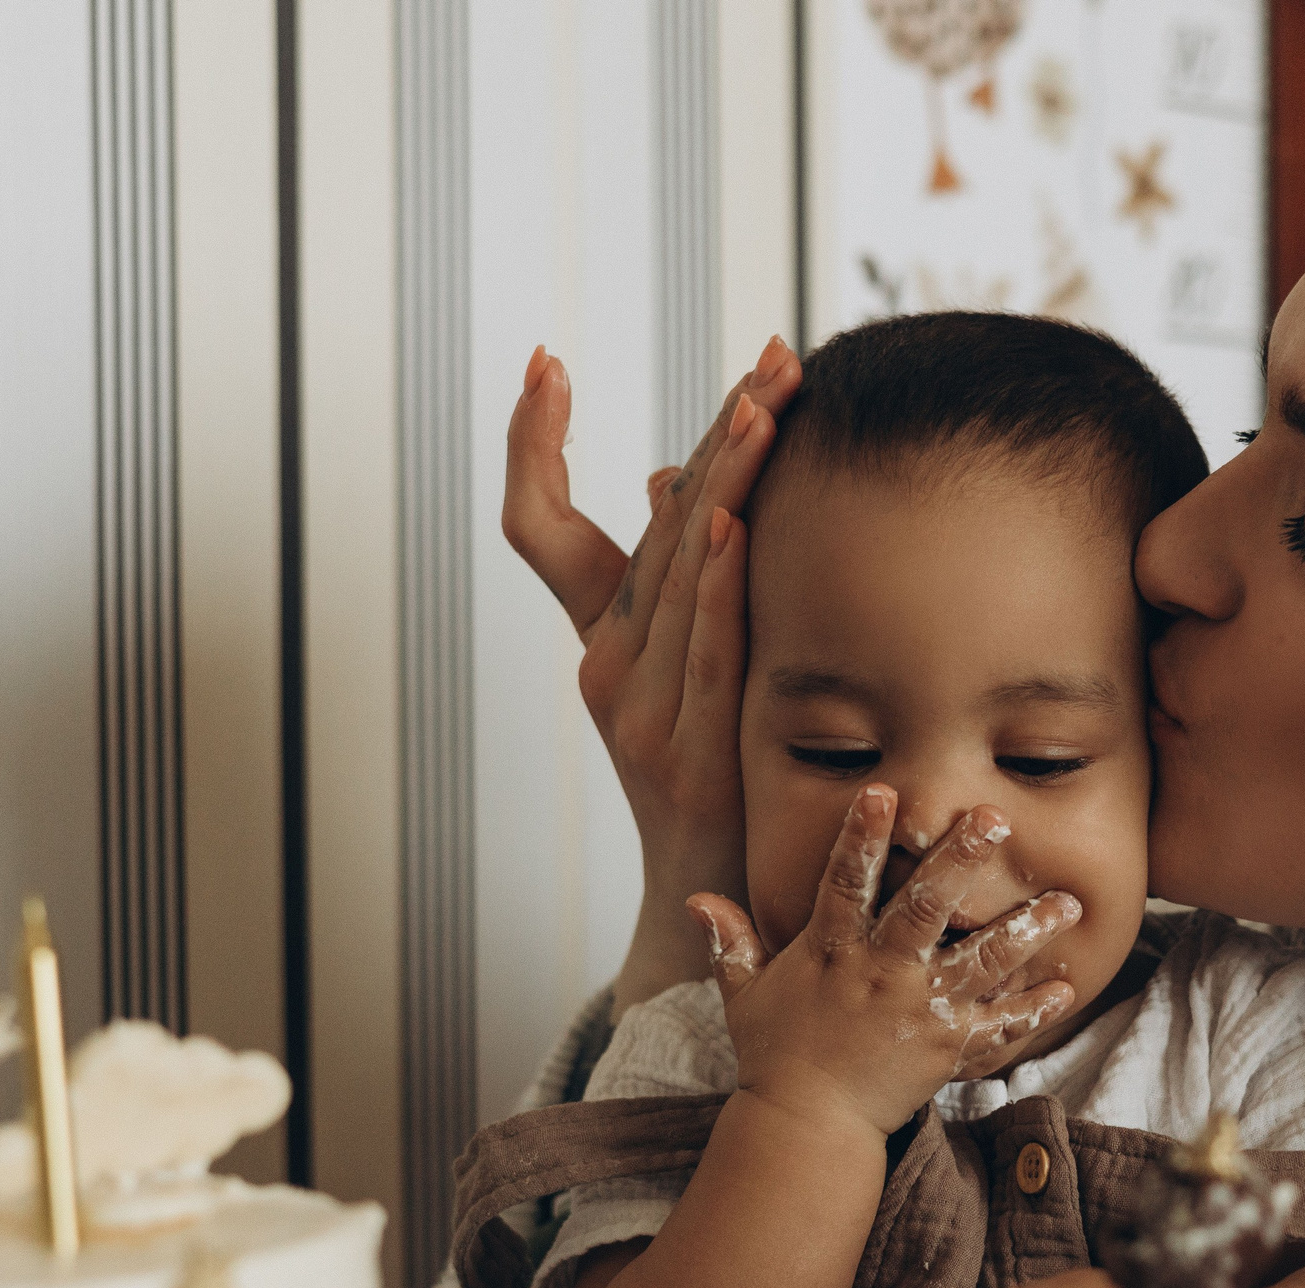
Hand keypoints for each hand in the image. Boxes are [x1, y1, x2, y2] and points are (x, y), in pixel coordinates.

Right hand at [501, 339, 804, 1010]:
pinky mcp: (682, 751)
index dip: (532, 443)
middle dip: (721, 435)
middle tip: (771, 361)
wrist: (702, 909)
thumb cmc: (711, 783)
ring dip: (731, 483)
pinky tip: (735, 521)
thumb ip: (683, 584)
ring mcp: (638, 710)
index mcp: (601, 638)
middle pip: (654, 527)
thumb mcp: (690, 677)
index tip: (540, 360)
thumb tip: (678, 476)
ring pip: (684, 575)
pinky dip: (717, 584)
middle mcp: (606, 665)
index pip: (541, 522)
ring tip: (765, 407)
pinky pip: (705, 651)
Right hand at [686, 785, 1082, 1139]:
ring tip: (1067, 902)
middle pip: (925, 909)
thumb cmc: (775, 1059)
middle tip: (995, 821)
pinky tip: (1065, 986)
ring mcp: (919, 1013)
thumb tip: (698, 898)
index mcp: (832, 954)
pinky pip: (996, 1028)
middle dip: (960, 861)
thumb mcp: (744, 996)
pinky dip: (1031, 1010)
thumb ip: (731, 943)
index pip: (845, 884)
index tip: (883, 793)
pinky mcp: (946, 1051)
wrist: (806, 1129)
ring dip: (1025, 930)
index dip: (861, 838)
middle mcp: (881, 976)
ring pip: (981, 963)